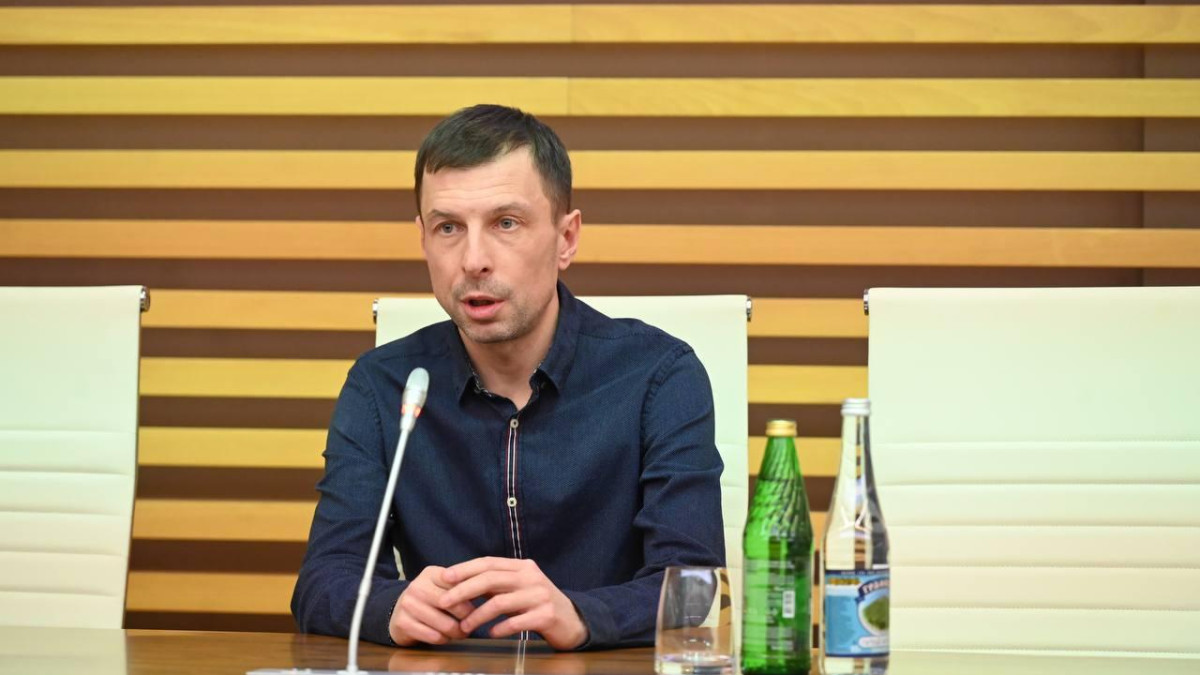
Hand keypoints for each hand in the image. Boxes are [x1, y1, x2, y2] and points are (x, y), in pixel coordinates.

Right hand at [389, 565, 475, 645]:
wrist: (399, 612)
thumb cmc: (429, 599)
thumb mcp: (442, 586)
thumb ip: (461, 585)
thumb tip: (489, 590)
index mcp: (431, 574)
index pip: (458, 583)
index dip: (472, 597)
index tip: (482, 605)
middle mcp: (417, 586)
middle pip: (453, 605)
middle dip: (467, 618)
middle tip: (473, 623)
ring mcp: (408, 604)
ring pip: (445, 624)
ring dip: (457, 632)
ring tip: (461, 633)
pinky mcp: (403, 623)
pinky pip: (433, 636)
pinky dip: (444, 639)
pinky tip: (445, 637)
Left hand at [438, 557, 588, 649]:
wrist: (572, 621)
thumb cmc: (538, 604)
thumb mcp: (519, 588)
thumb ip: (497, 584)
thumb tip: (462, 583)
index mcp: (523, 567)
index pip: (489, 563)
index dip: (465, 569)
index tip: (445, 577)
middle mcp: (531, 577)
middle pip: (490, 579)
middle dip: (463, 590)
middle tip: (444, 602)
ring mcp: (540, 596)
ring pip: (499, 602)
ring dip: (477, 615)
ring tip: (464, 626)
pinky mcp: (546, 616)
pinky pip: (515, 622)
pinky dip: (499, 628)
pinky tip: (490, 633)